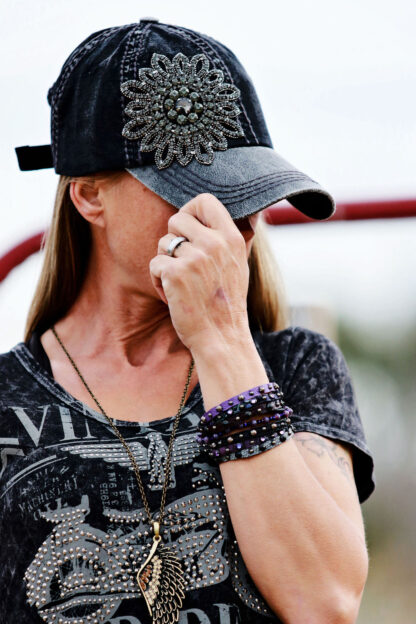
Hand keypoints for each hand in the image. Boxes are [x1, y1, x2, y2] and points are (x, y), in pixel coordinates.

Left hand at [149, 193, 250, 351]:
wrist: (221, 337)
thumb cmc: (227, 304)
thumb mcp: (239, 265)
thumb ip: (231, 238)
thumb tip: (249, 213)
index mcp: (231, 238)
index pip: (205, 200)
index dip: (189, 210)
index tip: (188, 229)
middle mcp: (214, 243)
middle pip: (176, 219)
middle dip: (173, 240)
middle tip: (181, 263)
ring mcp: (194, 258)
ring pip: (163, 243)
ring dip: (165, 263)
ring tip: (180, 283)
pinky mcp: (175, 273)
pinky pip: (154, 264)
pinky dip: (158, 281)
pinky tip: (172, 295)